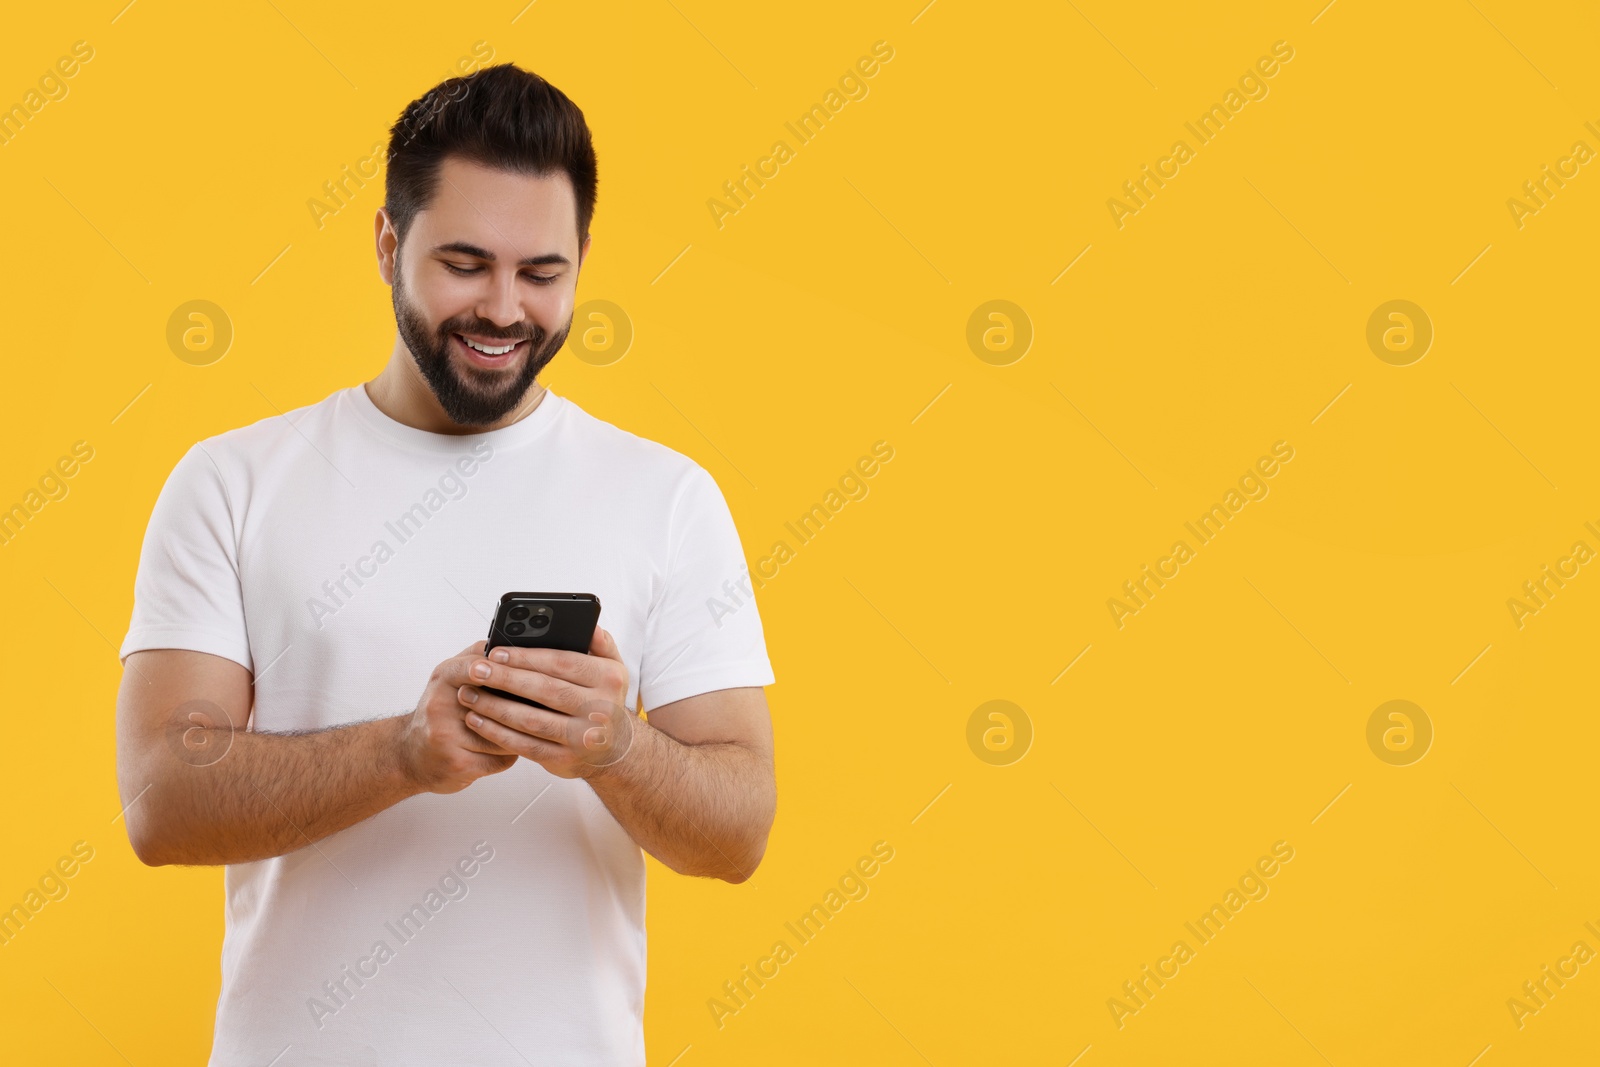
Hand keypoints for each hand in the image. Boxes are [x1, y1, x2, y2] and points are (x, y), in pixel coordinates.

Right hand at [401, 640, 520, 793]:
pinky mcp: (458, 764)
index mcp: (443, 679)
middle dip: (524, 705)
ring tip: (531, 727)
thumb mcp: (451, 678)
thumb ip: (477, 658)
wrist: (410, 756)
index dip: (502, 670)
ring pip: (503, 734)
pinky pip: (501, 758)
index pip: (474, 667)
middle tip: (545, 703)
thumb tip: (512, 644)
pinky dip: (511, 753)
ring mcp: (447, 737)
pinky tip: (512, 747)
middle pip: (496, 704)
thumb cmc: (440, 713)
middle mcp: (440, 706)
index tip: (521, 670)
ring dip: (523, 733)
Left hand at [455, 626, 635, 779]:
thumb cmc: (603, 700)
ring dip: (495, 707)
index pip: (563, 662)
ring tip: (469, 694)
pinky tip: (477, 721)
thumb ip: (600, 643)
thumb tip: (589, 625)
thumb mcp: (613, 668)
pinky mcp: (563, 759)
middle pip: (545, 690)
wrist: (614, 749)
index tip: (495, 652)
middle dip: (505, 679)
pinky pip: (525, 745)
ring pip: (531, 720)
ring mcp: (581, 738)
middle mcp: (599, 709)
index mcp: (609, 679)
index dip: (526, 657)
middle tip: (476, 670)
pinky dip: (497, 733)